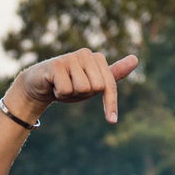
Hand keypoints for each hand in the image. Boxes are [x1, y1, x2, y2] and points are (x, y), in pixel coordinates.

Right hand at [11, 48, 138, 123]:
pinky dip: (59, 93)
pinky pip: (66, 89)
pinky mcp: (56, 64)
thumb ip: (114, 73)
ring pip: (82, 88)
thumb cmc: (69, 84)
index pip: (108, 85)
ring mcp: (71, 57)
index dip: (110, 104)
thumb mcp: (94, 82)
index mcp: (97, 58)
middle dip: (83, 94)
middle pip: (96, 87)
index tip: (111, 121)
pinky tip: (53, 85)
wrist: (39, 84)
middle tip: (72, 88)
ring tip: (62, 85)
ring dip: (70, 93)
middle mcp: (86, 53)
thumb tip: (136, 58)